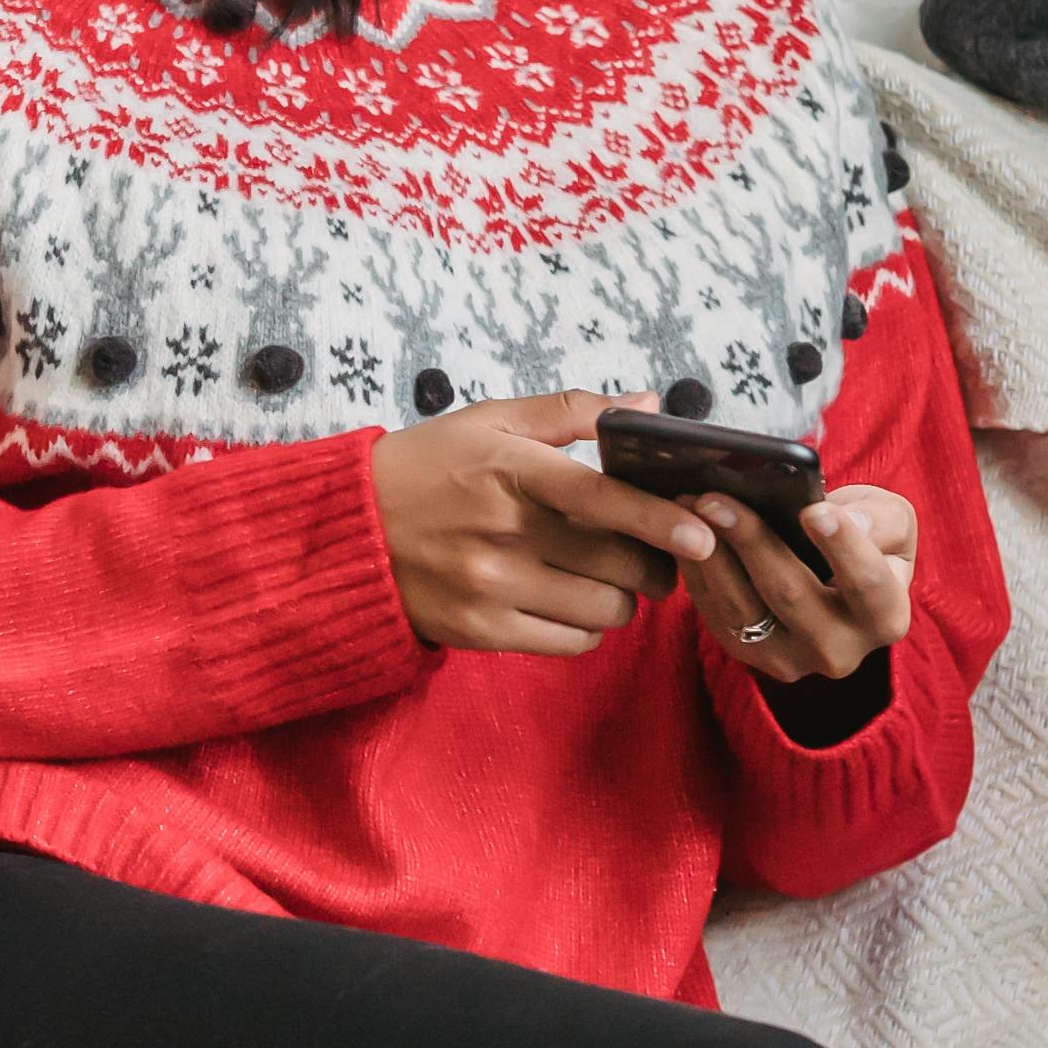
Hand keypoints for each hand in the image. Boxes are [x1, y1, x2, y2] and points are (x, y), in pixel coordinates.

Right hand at [373, 392, 727, 656]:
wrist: (346, 532)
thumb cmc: (426, 468)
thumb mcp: (487, 421)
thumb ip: (570, 411)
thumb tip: (649, 404)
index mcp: (508, 471)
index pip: (598, 498)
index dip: (656, 519)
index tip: (702, 536)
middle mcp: (500, 532)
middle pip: (616, 564)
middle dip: (652, 565)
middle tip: (652, 554)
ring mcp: (489, 587)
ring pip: (602, 610)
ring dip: (621, 599)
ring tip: (603, 578)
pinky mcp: (480, 632)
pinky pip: (569, 643)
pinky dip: (585, 627)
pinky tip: (569, 603)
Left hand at [681, 484, 915, 688]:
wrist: (832, 573)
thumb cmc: (868, 538)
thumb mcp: (891, 520)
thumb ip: (881, 520)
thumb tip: (850, 522)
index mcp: (886, 619)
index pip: (868, 586)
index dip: (842, 548)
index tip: (812, 511)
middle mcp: (840, 652)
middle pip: (790, 594)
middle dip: (751, 540)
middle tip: (716, 498)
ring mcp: (790, 661)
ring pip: (743, 608)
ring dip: (713, 554)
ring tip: (693, 507)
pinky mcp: (748, 654)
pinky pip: (715, 615)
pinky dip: (699, 572)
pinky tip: (686, 533)